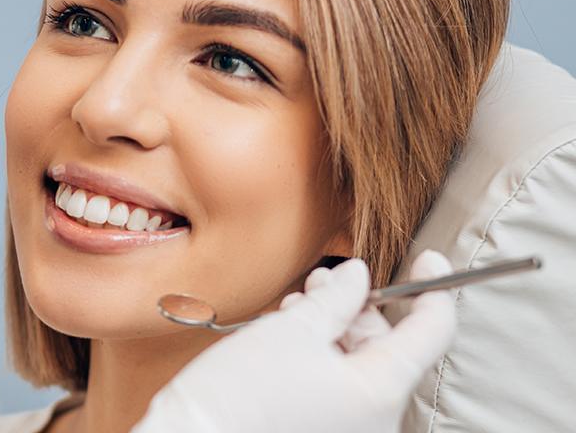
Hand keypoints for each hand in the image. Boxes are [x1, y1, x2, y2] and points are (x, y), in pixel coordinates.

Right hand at [134, 251, 455, 432]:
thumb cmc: (239, 393)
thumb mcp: (291, 330)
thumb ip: (336, 299)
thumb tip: (358, 276)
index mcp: (381, 391)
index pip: (432, 331)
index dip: (433, 287)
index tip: (427, 257)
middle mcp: (378, 420)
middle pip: (389, 349)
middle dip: (359, 307)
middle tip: (327, 279)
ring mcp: (353, 431)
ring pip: (361, 368)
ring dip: (335, 330)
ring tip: (298, 306)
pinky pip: (341, 390)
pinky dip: (324, 359)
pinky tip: (291, 337)